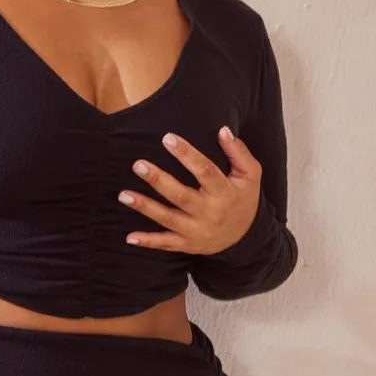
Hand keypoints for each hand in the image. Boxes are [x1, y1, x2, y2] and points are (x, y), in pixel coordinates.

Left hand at [118, 126, 261, 253]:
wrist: (246, 238)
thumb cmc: (243, 199)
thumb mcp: (250, 175)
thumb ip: (238, 152)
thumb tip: (223, 130)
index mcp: (224, 192)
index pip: (204, 171)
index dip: (186, 154)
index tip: (167, 138)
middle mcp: (210, 213)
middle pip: (180, 196)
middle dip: (158, 180)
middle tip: (138, 164)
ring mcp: (197, 231)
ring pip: (168, 219)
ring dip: (145, 207)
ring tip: (124, 195)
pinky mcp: (188, 244)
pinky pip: (166, 244)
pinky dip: (148, 242)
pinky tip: (129, 237)